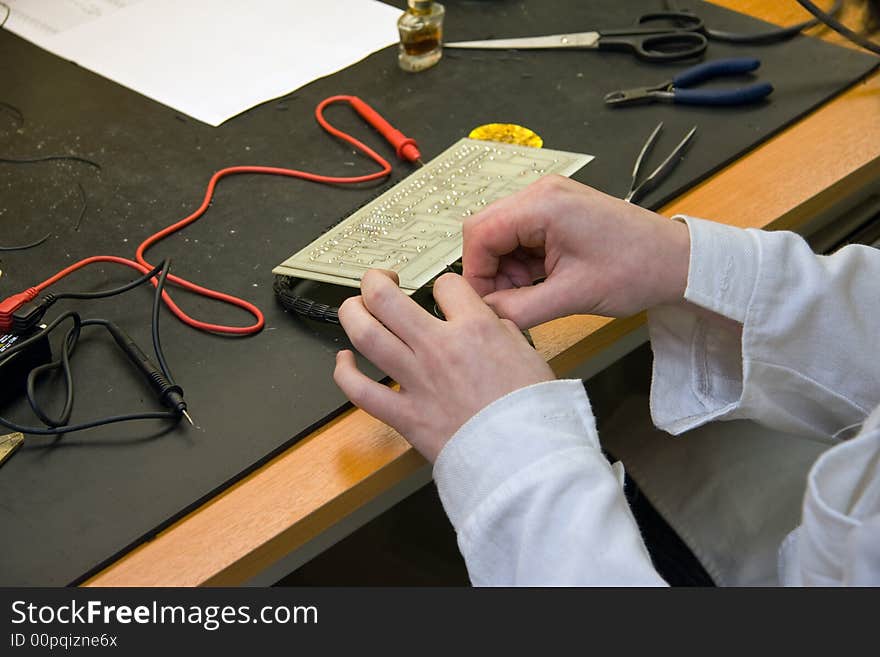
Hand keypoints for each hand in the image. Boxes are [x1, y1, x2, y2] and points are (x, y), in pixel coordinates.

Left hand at [334, 270, 554, 461]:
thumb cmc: (533, 414)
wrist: (526, 459)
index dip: (443, 285)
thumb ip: (502, 332)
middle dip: (375, 281)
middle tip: (379, 282)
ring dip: (352, 314)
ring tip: (355, 308)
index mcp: (475, 330)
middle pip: (385, 297)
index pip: (445, 285)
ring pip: (365, 335)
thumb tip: (488, 323)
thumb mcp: (530, 355)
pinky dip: (344, 373)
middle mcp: (438, 349)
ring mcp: (416, 381)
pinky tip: (344, 361)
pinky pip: (360, 390)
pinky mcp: (404, 416)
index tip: (443, 295)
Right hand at [463, 175, 690, 327]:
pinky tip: (540, 283)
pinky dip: (522, 264)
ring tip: (530, 296)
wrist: (677, 261)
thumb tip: (484, 316)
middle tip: (507, 302)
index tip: (484, 304)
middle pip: (486, 231)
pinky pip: (522, 237)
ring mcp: (550, 200)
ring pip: (502, 236)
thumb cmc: (636, 270)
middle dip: (489, 271)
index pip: (480, 233)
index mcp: (542, 204)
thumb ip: (520, 308)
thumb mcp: (572, 296)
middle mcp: (541, 193)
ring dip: (506, 270)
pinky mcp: (558, 212)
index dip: (475, 273)